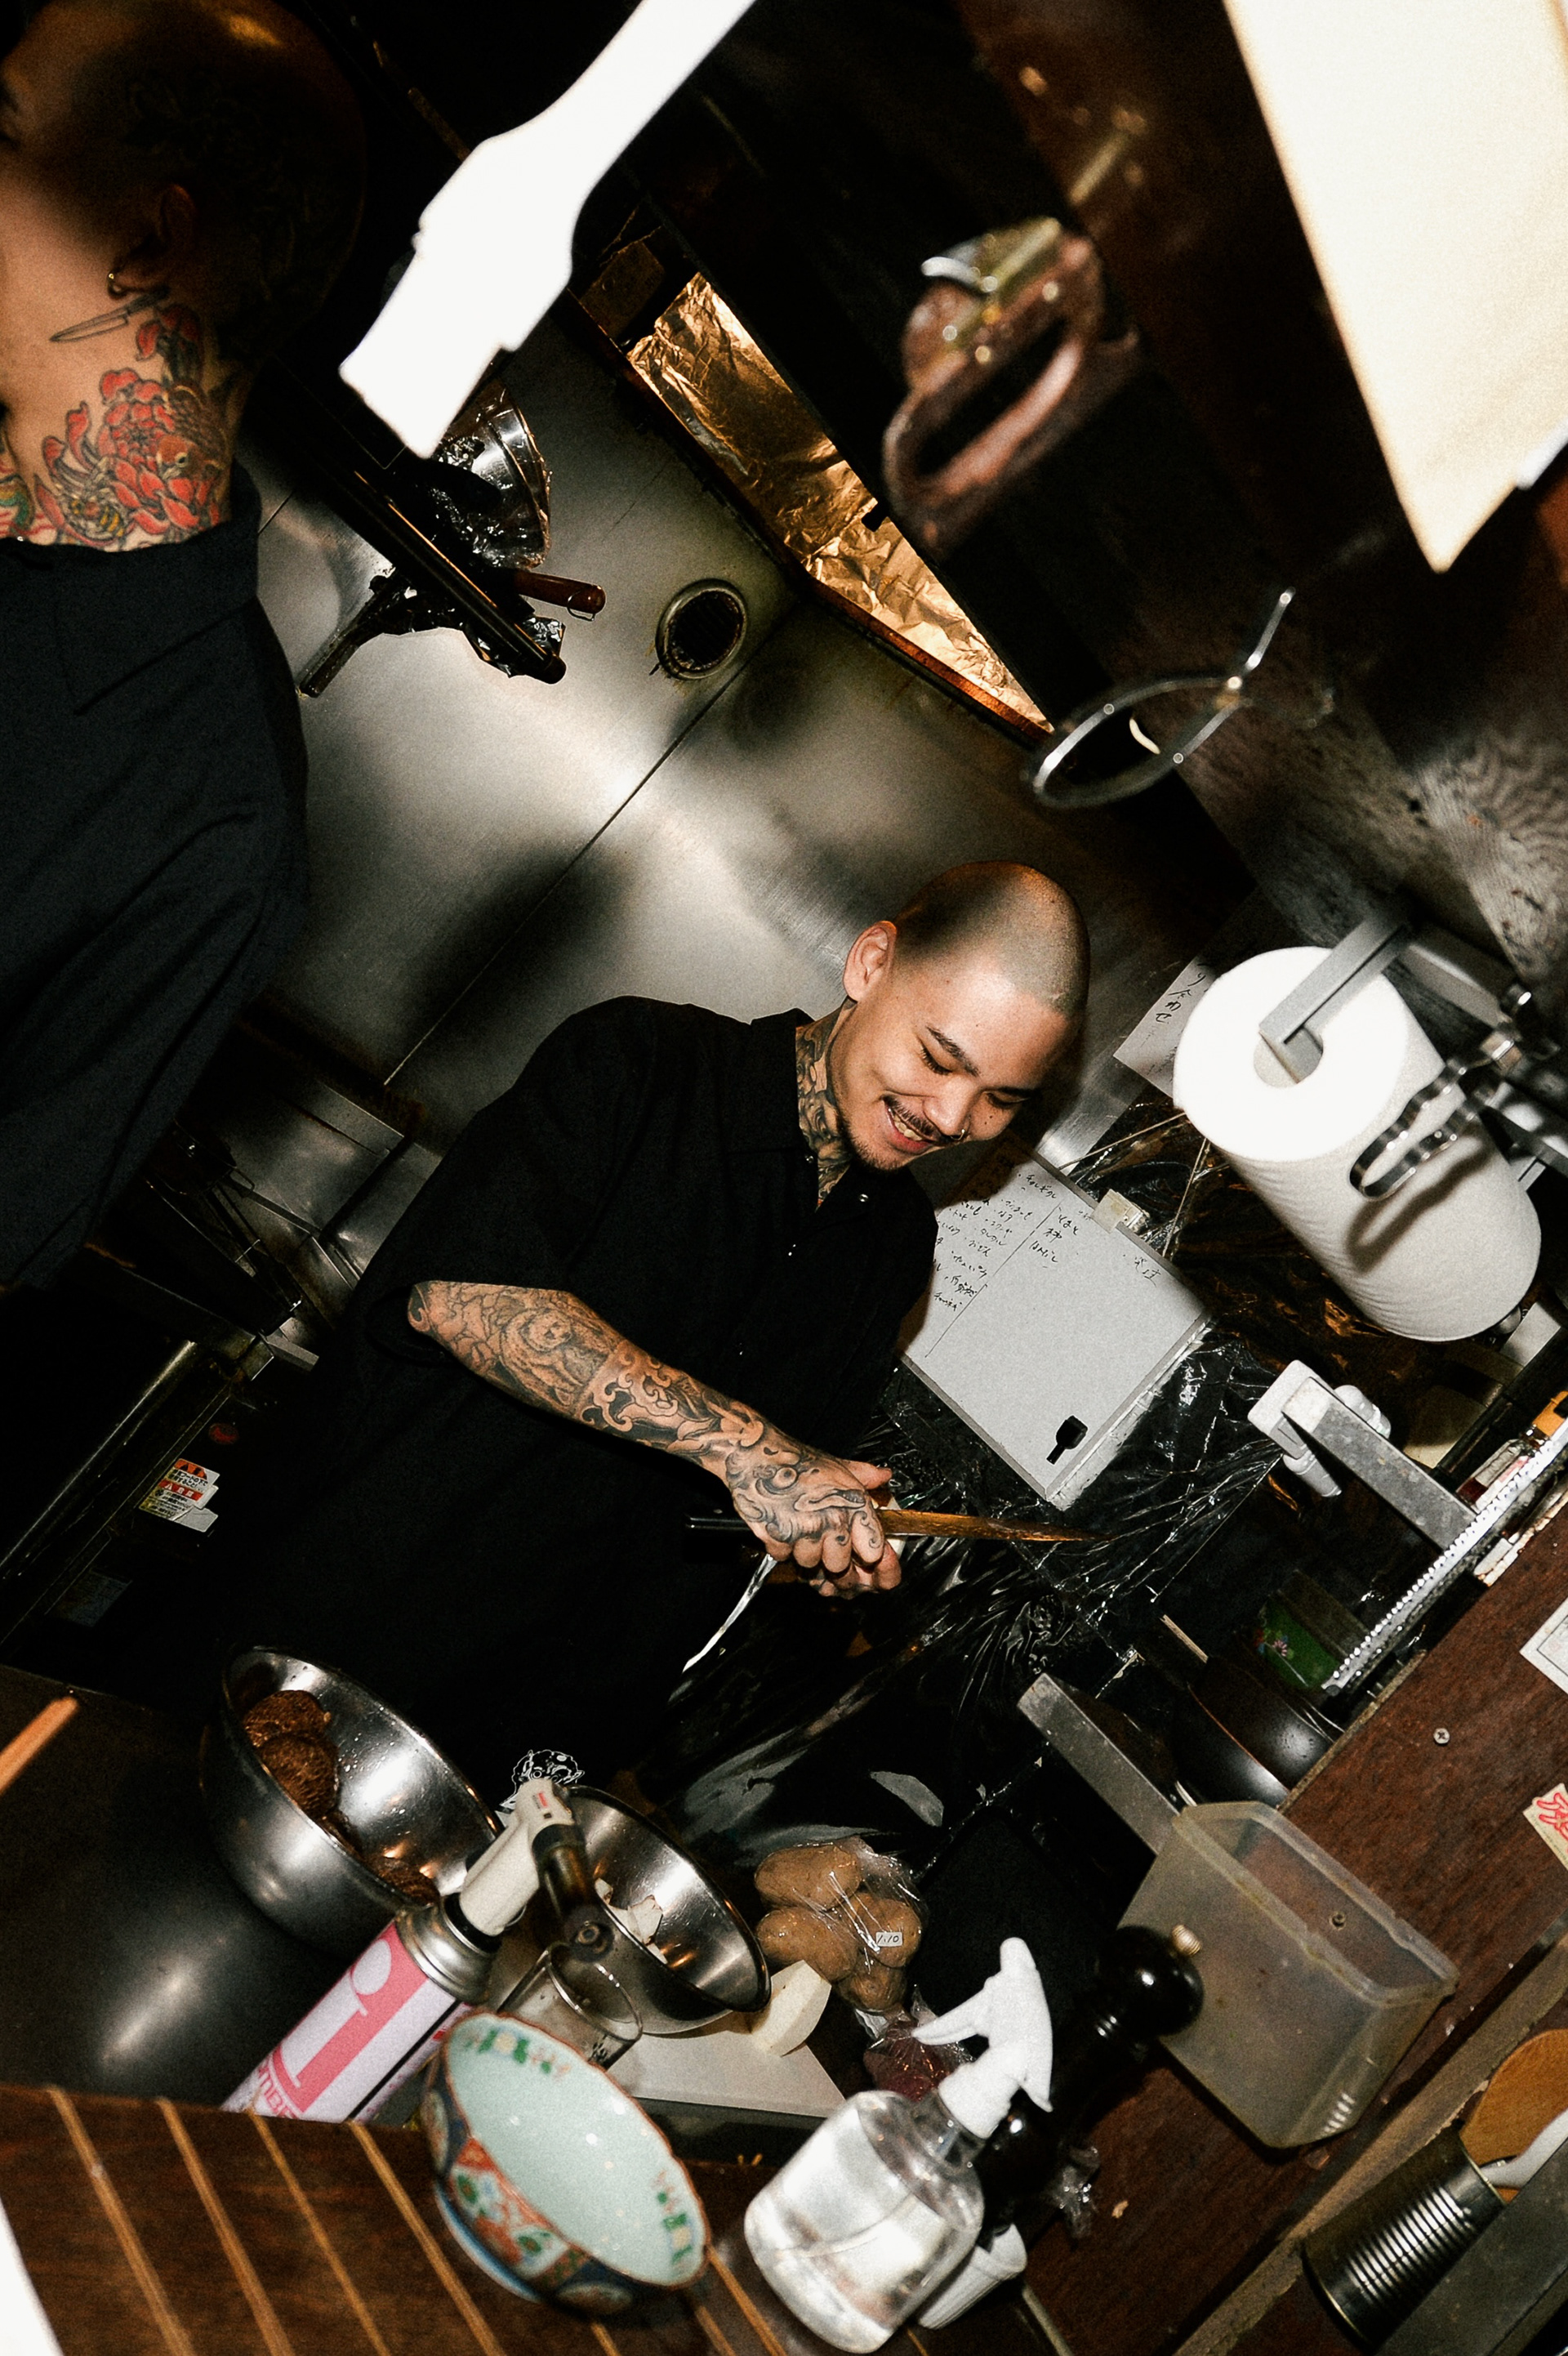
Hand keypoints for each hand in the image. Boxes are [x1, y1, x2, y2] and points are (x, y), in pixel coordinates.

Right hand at [726, 1444, 901, 1593]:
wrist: (755, 1453)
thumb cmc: (796, 1460)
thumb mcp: (837, 1466)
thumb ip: (864, 1476)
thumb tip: (884, 1476)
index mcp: (852, 1504)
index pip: (873, 1551)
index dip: (864, 1555)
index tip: (857, 1552)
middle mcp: (832, 1519)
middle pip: (838, 1566)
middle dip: (828, 1558)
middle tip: (818, 1536)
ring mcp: (805, 1530)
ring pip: (809, 1563)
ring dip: (802, 1551)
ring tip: (796, 1525)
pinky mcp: (778, 1536)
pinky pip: (783, 1556)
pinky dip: (779, 1546)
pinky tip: (780, 1524)